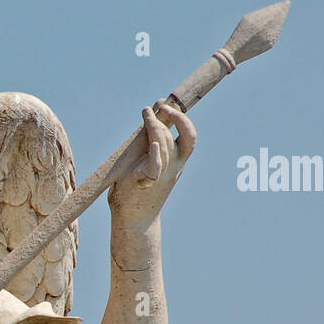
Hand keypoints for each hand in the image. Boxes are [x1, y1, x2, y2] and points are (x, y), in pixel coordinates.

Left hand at [107, 100, 195, 221]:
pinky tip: (154, 143)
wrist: (134, 219)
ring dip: (157, 127)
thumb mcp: (148, 158)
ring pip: (166, 146)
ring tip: (146, 114)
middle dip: (176, 118)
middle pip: (183, 138)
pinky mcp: (145, 182)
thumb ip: (150, 136)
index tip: (168, 104)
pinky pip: (155, 167)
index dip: (183, 118)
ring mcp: (161, 175)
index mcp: (176, 161)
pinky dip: (156, 154)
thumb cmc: (138, 187)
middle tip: (161, 106)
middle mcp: (173, 167)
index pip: (189, 136)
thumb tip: (155, 108)